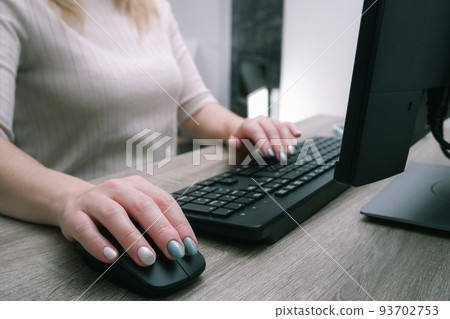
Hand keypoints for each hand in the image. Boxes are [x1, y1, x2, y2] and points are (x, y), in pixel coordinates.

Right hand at [59, 176, 197, 265]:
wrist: (72, 202)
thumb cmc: (112, 210)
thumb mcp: (135, 209)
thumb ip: (155, 223)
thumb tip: (179, 248)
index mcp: (138, 185)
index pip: (164, 201)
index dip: (179, 223)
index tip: (188, 246)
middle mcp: (118, 188)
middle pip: (143, 206)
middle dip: (161, 230)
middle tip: (173, 252)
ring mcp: (94, 200)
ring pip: (115, 215)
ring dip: (133, 238)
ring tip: (147, 258)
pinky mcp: (74, 215)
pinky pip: (86, 229)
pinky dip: (99, 244)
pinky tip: (111, 257)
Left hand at [228, 116, 301, 161]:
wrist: (244, 129)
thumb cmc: (240, 138)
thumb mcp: (233, 142)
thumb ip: (233, 143)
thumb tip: (236, 143)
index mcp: (248, 124)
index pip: (257, 132)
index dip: (264, 143)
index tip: (269, 154)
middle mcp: (261, 120)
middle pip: (271, 131)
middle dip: (277, 145)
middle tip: (281, 158)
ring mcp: (271, 121)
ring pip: (281, 128)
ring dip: (287, 140)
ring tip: (290, 153)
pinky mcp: (278, 123)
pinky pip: (287, 124)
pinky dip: (293, 128)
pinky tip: (298, 134)